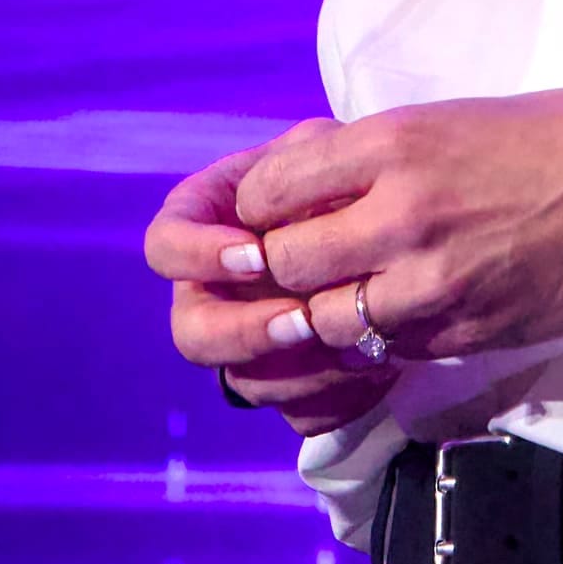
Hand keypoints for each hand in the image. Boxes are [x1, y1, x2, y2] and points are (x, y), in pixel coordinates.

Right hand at [144, 143, 399, 437]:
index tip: (257, 254)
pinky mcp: (292, 385)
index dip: (199, 256)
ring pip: (243, 383)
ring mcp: (249, 346)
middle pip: (191, 333)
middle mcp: (213, 293)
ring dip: (298, 373)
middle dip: (245, 332)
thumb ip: (294, 165)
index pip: (164, 246)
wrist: (398, 226)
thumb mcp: (322, 148)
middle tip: (302, 320)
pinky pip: (297, 414)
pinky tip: (375, 372)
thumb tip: (269, 208)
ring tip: (358, 347)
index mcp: (203, 228)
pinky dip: (334, 399)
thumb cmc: (347, 175)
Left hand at [233, 92, 562, 360]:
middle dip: (275, 265)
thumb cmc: (562, 138)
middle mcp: (401, 213)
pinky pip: (385, 347)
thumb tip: (306, 170)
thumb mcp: (452, 118)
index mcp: (394, 144)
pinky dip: (375, 335)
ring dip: (322, 309)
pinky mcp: (464, 332)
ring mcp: (432, 282)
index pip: (268, 189)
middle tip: (295, 258)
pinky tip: (396, 311)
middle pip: (282, 262)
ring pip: (324, 319)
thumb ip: (375, 152)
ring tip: (344, 289)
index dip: (255, 205)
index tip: (270, 209)